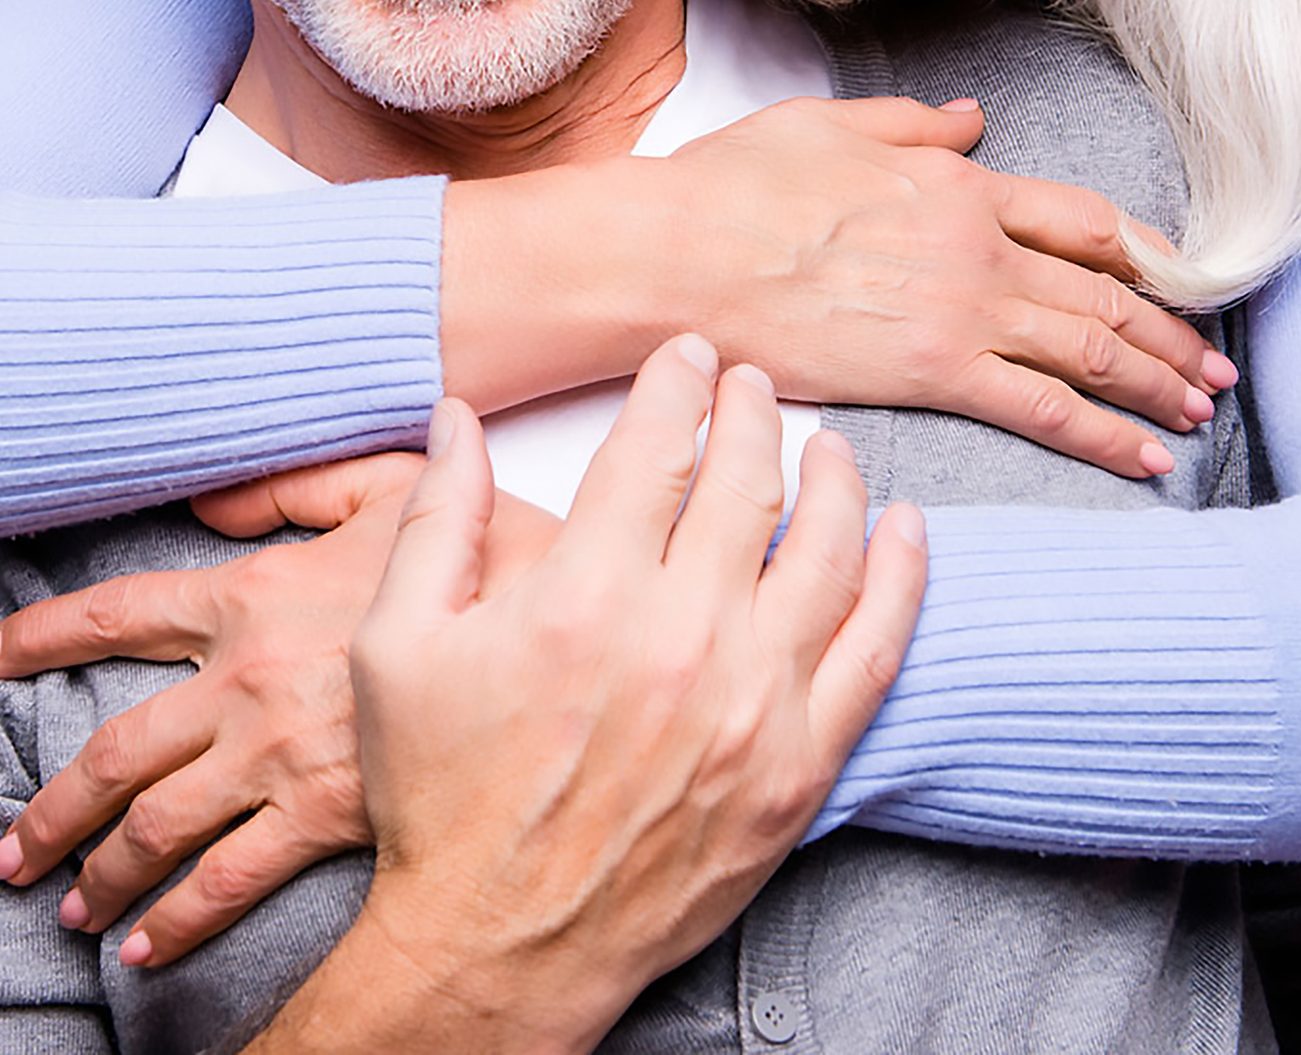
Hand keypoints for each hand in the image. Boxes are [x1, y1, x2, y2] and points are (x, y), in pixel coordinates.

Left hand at [0, 451, 558, 966]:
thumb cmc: (481, 551)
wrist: (557, 630)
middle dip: (49, 808)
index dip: (39, 636)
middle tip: (8, 852)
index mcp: (253, 594)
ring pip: (154, 824)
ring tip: (63, 907)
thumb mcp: (390, 487)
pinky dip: (173, 921)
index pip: (118, 612)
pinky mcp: (322, 816)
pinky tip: (143, 949)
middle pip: (113, 750)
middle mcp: (244, 680)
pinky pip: (225, 879)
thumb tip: (212, 503)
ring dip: (97, 873)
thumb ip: (297, 486)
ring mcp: (278, 754)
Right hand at [263, 334, 926, 1054]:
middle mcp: (680, 639)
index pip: (656, 447)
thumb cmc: (442, 793)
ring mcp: (752, 706)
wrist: (499, 945)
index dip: (676, 385)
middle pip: (746, 481)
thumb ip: (436, 518)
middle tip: (749, 383)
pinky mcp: (799, 767)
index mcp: (582, 596)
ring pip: (826, 550)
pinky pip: (876, 651)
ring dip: (833, 476)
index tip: (687, 356)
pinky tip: (903, 529)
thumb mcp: (397, 644)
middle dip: (752, 410)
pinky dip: (901, 577)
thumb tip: (458, 417)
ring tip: (825, 441)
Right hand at [445, 96, 1231, 480]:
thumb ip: (915, 125)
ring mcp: (960, 312)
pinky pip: (1044, 409)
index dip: (1140, 252)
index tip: (1174, 278)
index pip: (1080, 219)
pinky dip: (1107, 434)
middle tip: (1213, 364)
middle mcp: (978, 247)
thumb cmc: (736, 185)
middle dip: (1169, 332)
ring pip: (1090, 351)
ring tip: (1198, 409)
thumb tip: (974, 122)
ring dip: (1156, 382)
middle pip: (1104, 294)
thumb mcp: (831, 124)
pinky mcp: (931, 375)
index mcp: (956, 183)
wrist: (680, 252)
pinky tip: (1147, 456)